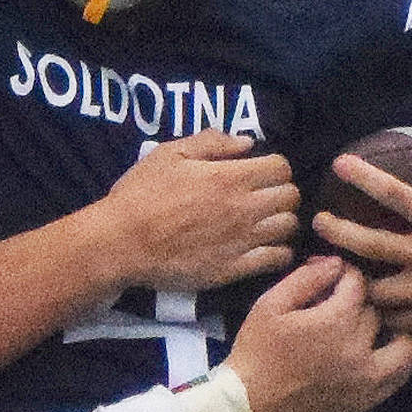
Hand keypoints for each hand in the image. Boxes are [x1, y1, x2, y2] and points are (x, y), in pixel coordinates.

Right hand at [90, 133, 297, 292]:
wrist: (121, 242)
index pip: (281, 167)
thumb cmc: (141, 194)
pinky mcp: (234, 268)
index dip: (273, 167)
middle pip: (291, 196)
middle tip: (263, 197)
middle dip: (281, 192)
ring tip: (264, 222)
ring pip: (289, 227)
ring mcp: (242, 240)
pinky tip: (264, 248)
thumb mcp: (169, 154)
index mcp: (230, 177)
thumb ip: (211, 142)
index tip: (259, 172)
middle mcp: (244, 208)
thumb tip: (247, 142)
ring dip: (281, 221)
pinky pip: (276, 259)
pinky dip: (278, 252)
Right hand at [227, 257, 411, 411]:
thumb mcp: (270, 305)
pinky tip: (389, 351)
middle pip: (376, 311)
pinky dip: (402, 360)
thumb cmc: (256, 351)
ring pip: (403, 344)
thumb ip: (306, 279)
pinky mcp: (367, 400)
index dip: (345, 273)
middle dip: (360, 301)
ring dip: (395, 330)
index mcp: (335, 321)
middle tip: (341, 302)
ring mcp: (367, 378)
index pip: (358, 283)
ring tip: (378, 325)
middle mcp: (359, 348)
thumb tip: (336, 262)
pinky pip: (401, 376)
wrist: (249, 405)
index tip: (332, 275)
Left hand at [313, 122, 411, 330]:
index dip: (363, 177)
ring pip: (378, 292)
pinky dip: (380, 313)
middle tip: (317, 222)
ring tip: (337, 267)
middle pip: (372, 246)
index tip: (338, 164)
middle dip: (339, 233)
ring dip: (354, 281)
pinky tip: (365, 303)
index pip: (395, 194)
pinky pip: (399, 320)